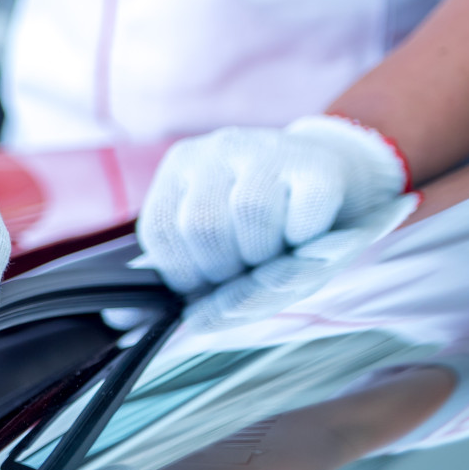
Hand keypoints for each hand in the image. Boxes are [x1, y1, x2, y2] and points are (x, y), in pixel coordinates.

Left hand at [140, 116, 413, 331]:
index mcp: (182, 168)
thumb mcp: (221, 253)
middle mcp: (218, 149)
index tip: (206, 283)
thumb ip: (174, 287)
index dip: (183, 273)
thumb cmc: (274, 231)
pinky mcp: (317, 164)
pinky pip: (302, 217)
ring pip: (251, 215)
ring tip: (276, 252)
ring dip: (266, 255)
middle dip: (225, 269)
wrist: (347, 185)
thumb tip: (120, 320)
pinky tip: (306, 236)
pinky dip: (305, 243)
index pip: (160, 231)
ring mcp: (268, 149)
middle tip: (248, 268)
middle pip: (202, 225)